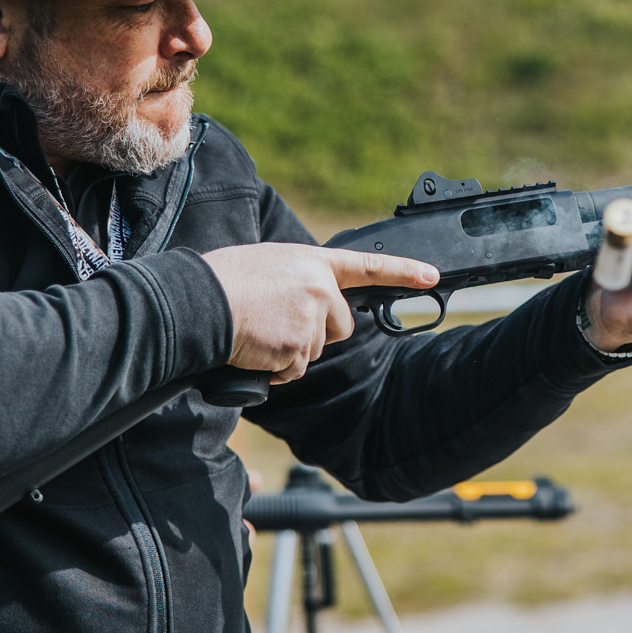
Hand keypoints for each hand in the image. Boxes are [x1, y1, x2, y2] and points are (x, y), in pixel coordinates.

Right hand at [200, 244, 438, 383]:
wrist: (199, 301)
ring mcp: (312, 318)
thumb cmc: (224, 281)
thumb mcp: (271, 265)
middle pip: (341, 326)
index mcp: (313, 262)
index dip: (403, 272)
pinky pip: (294, 370)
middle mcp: (321, 288)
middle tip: (279, 323)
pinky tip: (255, 348)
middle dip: (317, 333)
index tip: (432, 276)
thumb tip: (313, 306)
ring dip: (290, 351)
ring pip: (315, 351)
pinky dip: (275, 369)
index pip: (368, 265)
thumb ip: (301, 280)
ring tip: (258, 330)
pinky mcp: (299, 348)